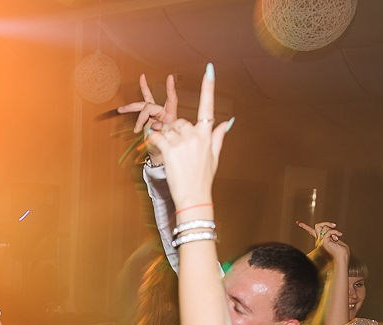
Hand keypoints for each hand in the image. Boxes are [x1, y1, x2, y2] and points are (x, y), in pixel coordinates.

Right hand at [118, 74, 178, 164]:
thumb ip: (159, 132)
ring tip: (121, 110)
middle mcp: (162, 113)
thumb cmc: (166, 148)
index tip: (170, 78)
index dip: (170, 89)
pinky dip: (131, 111)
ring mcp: (154, 115)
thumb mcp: (164, 141)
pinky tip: (124, 113)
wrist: (161, 155)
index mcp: (171, 116)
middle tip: (137, 125)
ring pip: (142, 107)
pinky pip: (139, 112)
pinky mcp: (147, 119)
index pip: (171, 100)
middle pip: (150, 105)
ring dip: (131, 109)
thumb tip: (153, 125)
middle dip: (141, 112)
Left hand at [145, 65, 231, 210]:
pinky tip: (156, 148)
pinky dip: (153, 141)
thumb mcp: (214, 157)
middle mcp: (196, 135)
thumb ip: (219, 136)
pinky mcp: (169, 150)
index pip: (208, 107)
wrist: (193, 197)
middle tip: (179, 151)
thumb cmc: (203, 178)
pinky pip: (157, 137)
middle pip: (179, 122)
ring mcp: (183, 142)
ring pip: (168, 129)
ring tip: (173, 157)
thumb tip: (229, 122)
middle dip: (176, 132)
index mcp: (207, 135)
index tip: (209, 69)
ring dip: (166, 139)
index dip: (208, 87)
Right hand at [297, 220, 346, 263]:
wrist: (342, 257)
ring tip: (338, 235)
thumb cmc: (342, 251)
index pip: (311, 232)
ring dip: (333, 229)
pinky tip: (338, 236)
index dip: (305, 227)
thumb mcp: (335, 239)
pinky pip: (328, 232)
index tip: (298, 222)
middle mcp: (319, 241)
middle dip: (326, 223)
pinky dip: (335, 232)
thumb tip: (330, 226)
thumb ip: (330, 233)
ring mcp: (320, 241)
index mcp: (321, 240)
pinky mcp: (323, 242)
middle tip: (334, 225)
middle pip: (317, 226)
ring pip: (323, 227)